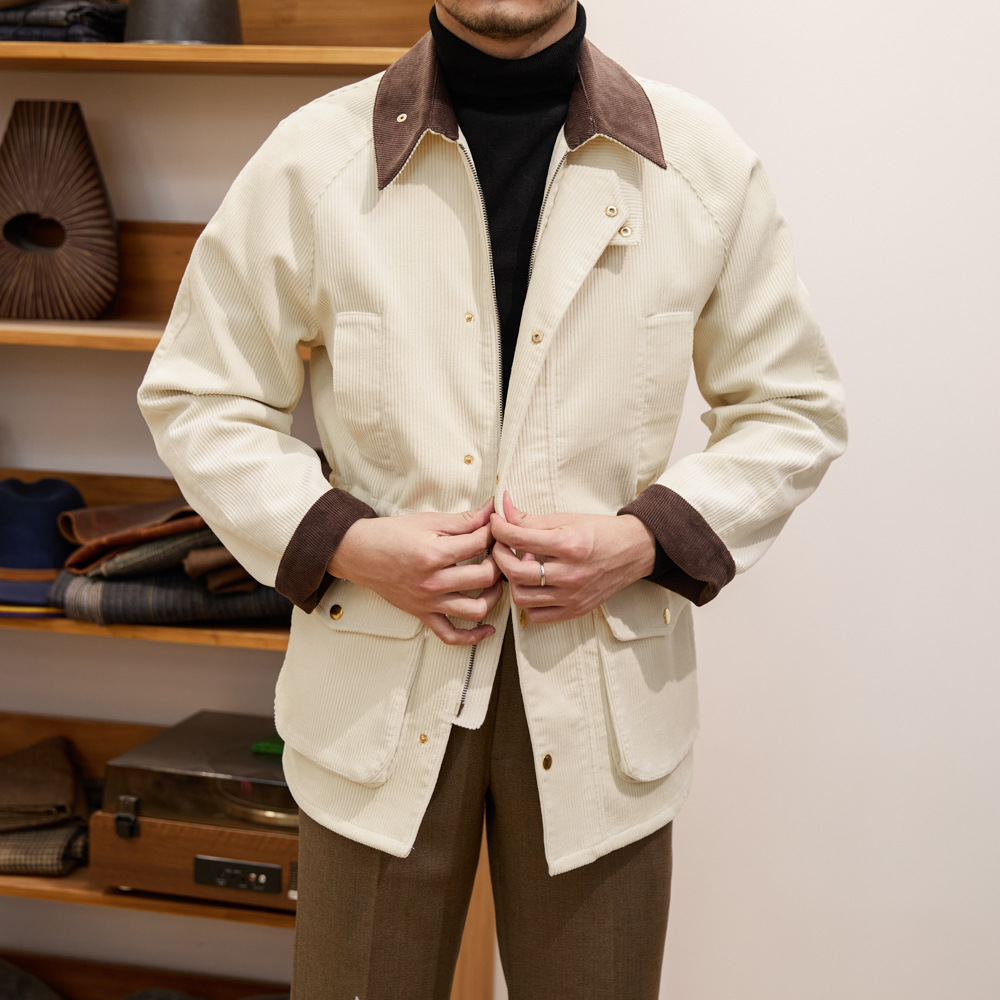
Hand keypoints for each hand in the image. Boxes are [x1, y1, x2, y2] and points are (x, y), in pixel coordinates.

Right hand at [328, 499, 501, 645]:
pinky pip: (450, 635)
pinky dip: (472, 637)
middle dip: (499, 562)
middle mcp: (433, 582)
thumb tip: (491, 510)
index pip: (480, 544)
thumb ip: (463, 520)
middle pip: (484, 577)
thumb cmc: (391, 534)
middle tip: (499, 554)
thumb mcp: (428, 520)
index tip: (496, 529)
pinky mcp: (422, 614)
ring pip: (475, 610)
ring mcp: (428, 602)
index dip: (493, 533)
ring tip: (494, 584)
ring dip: (493, 597)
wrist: (359, 553)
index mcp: (435, 554)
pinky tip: (487, 628)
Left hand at [491, 492, 655, 623]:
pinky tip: (534, 585)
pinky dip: (528, 602)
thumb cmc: (600, 532)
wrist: (633, 551)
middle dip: (500, 556)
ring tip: (523, 565)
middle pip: (515, 572)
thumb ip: (531, 519)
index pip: (518, 539)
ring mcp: (572, 596)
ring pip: (521, 597)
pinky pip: (536, 616)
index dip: (499, 529)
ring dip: (514, 581)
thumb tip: (502, 508)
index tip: (496, 523)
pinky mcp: (575, 611)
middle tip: (502, 546)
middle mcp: (570, 574)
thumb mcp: (566, 519)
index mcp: (569, 545)